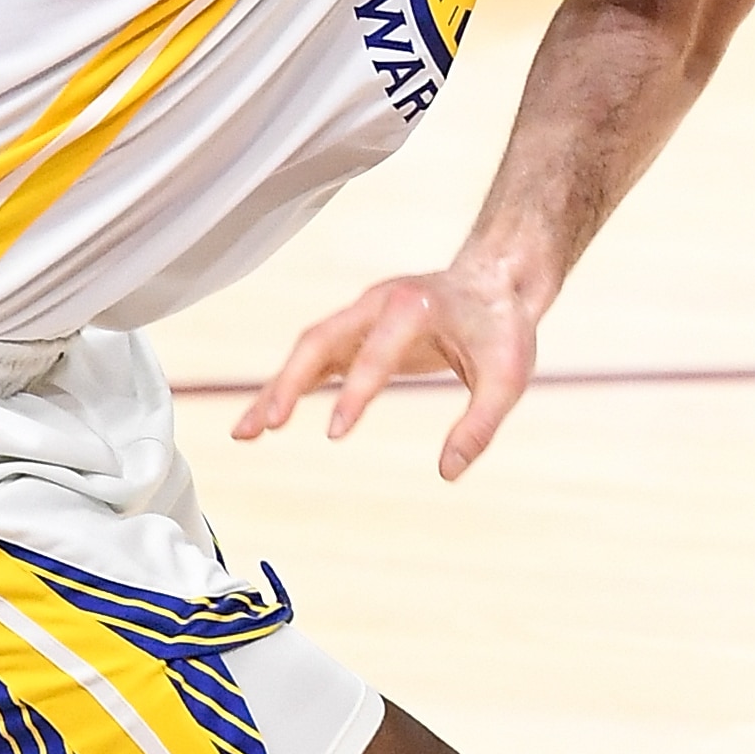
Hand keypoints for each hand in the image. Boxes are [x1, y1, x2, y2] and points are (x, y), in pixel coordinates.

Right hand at [230, 259, 545, 481]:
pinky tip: (266, 418)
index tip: (336, 433)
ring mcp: (363, 314)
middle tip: (268, 425)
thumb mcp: (508, 376)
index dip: (355, 392)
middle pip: (321, 338)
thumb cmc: (502, 327)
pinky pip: (314, 357)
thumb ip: (481, 424)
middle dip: (291, 381)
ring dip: (277, 387)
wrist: (497, 282)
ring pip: (308, 348)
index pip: (377, 352)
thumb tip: (448, 471)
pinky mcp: (358, 331)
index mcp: (415, 307)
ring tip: (246, 433)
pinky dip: (289, 385)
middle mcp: (379, 303)